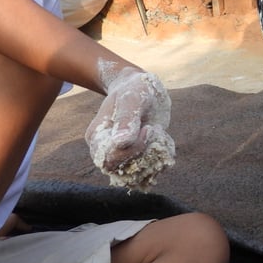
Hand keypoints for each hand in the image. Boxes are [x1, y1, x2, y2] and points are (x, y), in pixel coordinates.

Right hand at [84, 62, 174, 188]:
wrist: (143, 89)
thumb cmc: (134, 89)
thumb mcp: (133, 98)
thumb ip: (128, 118)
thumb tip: (120, 143)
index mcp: (97, 137)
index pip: (109, 159)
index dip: (132, 150)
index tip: (148, 129)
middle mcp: (105, 150)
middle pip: (122, 170)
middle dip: (144, 156)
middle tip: (155, 132)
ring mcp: (121, 155)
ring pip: (136, 173)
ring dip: (155, 160)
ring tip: (161, 136)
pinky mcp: (137, 156)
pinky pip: (148, 170)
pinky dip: (160, 160)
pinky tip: (165, 142)